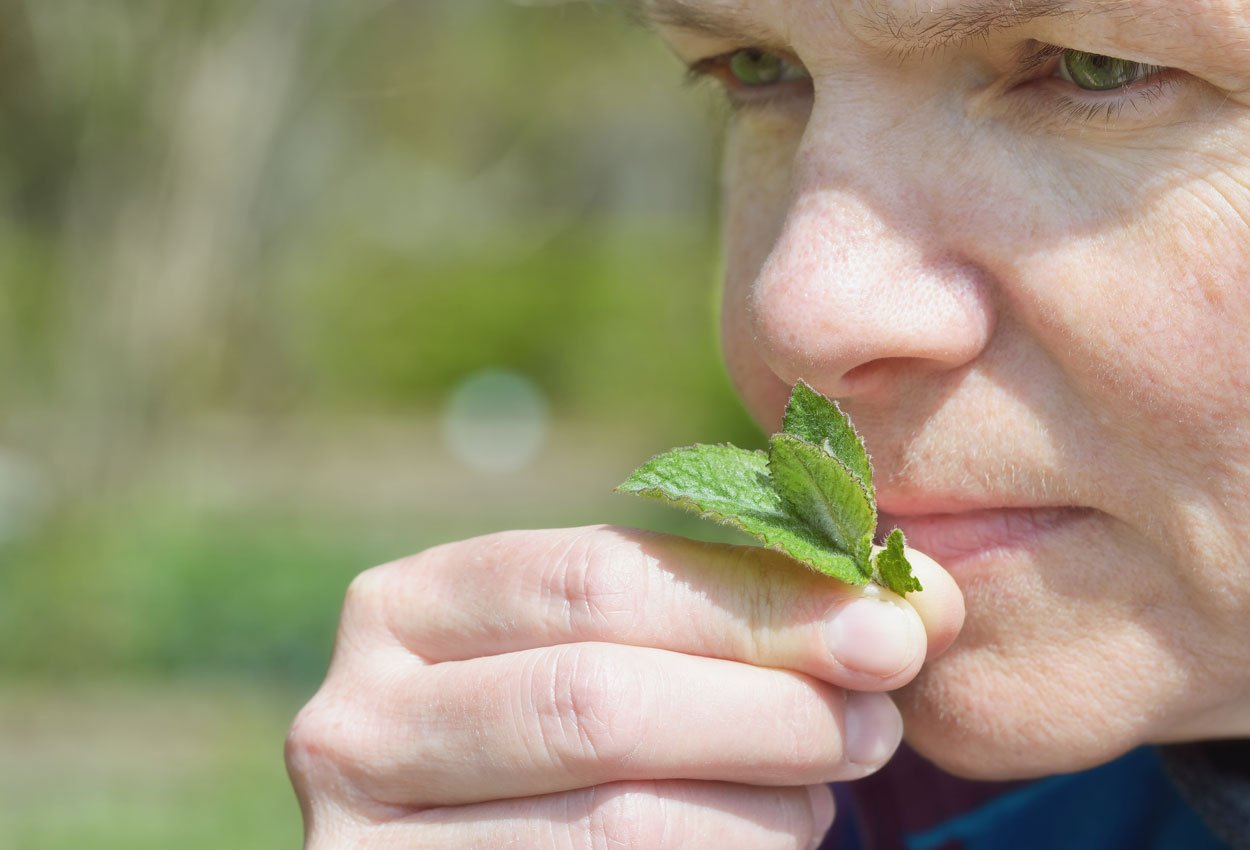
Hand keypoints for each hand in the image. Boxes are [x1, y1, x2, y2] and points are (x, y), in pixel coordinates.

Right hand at [286, 525, 963, 848]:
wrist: (485, 844)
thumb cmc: (568, 727)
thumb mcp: (622, 646)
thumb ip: (735, 610)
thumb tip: (924, 602)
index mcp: (406, 608)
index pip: (590, 580)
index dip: (752, 602)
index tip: (893, 624)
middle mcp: (355, 722)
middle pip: (594, 702)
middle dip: (767, 706)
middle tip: (884, 717)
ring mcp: (363, 846)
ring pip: (611, 824)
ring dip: (762, 807)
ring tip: (830, 788)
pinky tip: (772, 838)